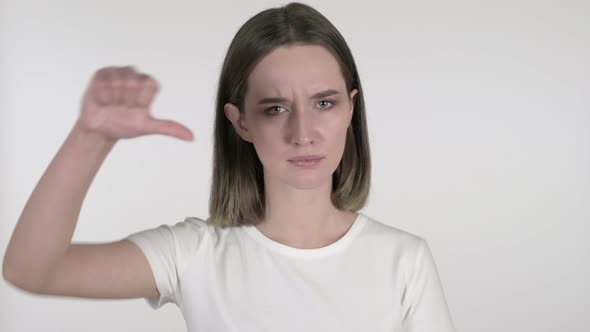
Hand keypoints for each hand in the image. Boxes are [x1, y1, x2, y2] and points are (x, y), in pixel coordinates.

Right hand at [76, 66, 193, 141]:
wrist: (100, 130)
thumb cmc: (124, 126)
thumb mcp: (148, 127)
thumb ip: (169, 128)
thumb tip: (191, 137)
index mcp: (148, 86)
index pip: (151, 83)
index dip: (142, 98)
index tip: (137, 108)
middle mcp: (135, 77)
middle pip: (134, 81)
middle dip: (127, 99)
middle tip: (123, 108)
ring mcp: (118, 73)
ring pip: (119, 80)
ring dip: (115, 97)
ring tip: (112, 105)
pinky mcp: (103, 73)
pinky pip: (104, 80)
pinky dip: (103, 94)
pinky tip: (102, 101)